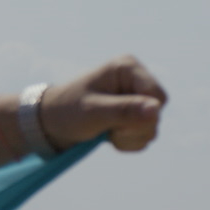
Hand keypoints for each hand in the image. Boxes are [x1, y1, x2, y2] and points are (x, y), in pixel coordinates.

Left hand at [41, 55, 166, 152]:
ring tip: (106, 131)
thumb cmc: (67, 110)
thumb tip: (156, 110)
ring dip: (129, 137)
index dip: (142, 114)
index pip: (158, 97)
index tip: (117, 122)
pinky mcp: (133, 115)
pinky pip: (144, 136)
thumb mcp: (93, 111)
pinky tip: (109, 136)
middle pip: (157, 113)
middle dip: (134, 128)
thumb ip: (125, 110)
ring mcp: (136, 98)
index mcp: (127, 68)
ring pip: (152, 127)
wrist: (51, 124)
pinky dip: (127, 142)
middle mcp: (136, 80)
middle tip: (108, 128)